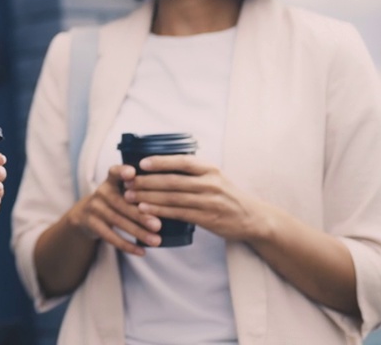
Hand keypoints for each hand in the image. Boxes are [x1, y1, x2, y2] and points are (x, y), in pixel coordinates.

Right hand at [65, 164, 162, 255]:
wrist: (85, 215)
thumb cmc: (116, 201)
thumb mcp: (120, 191)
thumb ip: (138, 191)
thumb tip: (169, 202)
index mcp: (111, 181)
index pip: (115, 172)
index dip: (122, 172)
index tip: (132, 173)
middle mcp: (101, 192)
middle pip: (121, 203)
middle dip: (140, 215)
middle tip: (158, 225)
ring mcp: (94, 208)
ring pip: (118, 221)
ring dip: (138, 232)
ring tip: (156, 241)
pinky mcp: (91, 224)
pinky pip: (110, 236)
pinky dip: (127, 245)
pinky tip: (142, 252)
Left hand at [123, 155, 271, 242]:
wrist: (252, 217)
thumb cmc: (226, 194)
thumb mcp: (214, 176)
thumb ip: (192, 170)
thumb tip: (160, 162)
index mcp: (210, 169)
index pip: (182, 161)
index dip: (160, 161)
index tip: (141, 163)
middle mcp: (210, 183)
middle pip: (172, 181)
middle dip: (147, 181)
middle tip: (128, 182)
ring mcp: (209, 202)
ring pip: (173, 198)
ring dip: (148, 197)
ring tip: (130, 196)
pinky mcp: (207, 218)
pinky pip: (178, 213)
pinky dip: (160, 211)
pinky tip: (145, 210)